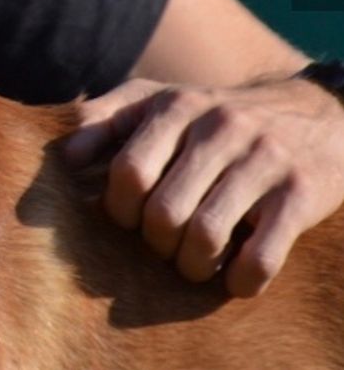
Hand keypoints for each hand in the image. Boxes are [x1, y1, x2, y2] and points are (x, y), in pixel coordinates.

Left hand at [64, 76, 343, 296]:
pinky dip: (242, 280)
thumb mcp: (161, 100)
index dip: (120, 209)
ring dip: (193, 266)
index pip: (128, 172)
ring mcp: (263, 159)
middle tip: (162, 245)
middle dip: (155, 243)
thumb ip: (106, 119)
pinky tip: (236, 279)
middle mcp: (219, 127)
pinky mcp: (302, 193)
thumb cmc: (214, 116)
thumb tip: (64, 157)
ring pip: (206, 236)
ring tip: (193, 265)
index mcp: (176, 106)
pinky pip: (261, 256)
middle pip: (163, 211)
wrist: (317, 113)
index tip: (128, 218)